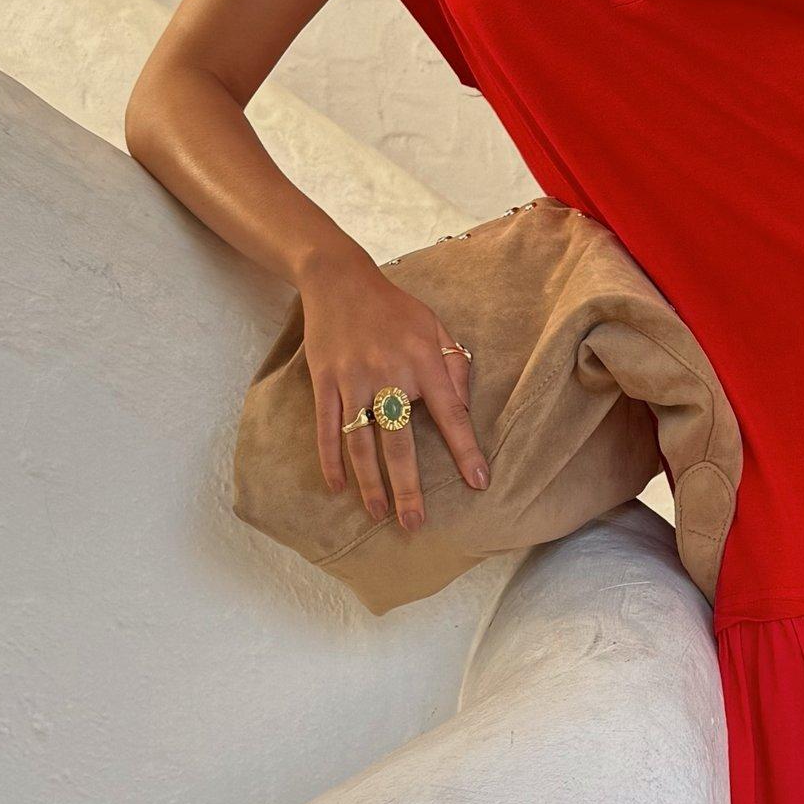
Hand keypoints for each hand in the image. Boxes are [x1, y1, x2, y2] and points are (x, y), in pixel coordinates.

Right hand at [300, 251, 488, 531]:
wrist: (340, 280)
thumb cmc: (395, 308)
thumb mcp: (435, 327)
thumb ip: (454, 366)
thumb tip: (463, 409)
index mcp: (423, 361)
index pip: (451, 415)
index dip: (465, 451)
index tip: (478, 482)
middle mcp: (388, 374)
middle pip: (400, 442)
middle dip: (408, 487)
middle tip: (415, 523)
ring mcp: (353, 380)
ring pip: (362, 442)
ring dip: (370, 483)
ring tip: (378, 514)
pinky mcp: (325, 381)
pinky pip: (328, 428)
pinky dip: (332, 459)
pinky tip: (339, 486)